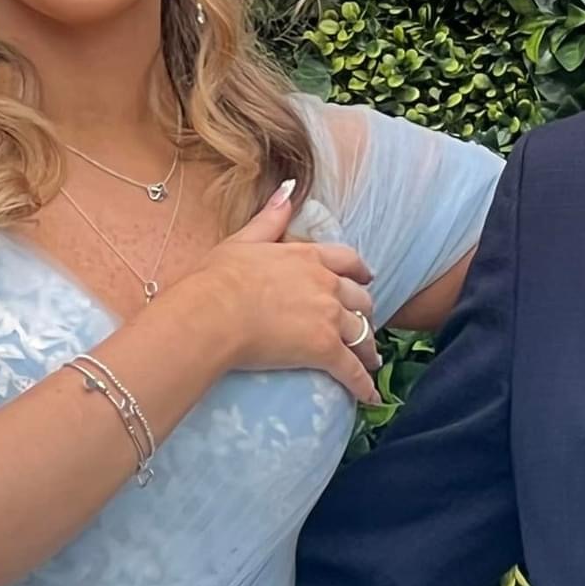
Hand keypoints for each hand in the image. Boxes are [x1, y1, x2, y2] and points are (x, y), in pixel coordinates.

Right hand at [190, 181, 382, 403]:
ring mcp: (328, 317)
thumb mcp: (244, 239)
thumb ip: (270, 217)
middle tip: (364, 324)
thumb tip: (287, 190)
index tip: (366, 277)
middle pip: (360, 298)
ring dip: (368, 348)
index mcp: (308, 256)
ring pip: (361, 333)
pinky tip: (370, 395)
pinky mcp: (324, 349)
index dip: (360, 270)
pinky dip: (363, 384)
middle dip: (365, 311)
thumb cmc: (218, 278)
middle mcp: (325, 284)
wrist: (213, 313)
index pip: (346, 260)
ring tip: (372, 361)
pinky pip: (352, 369)